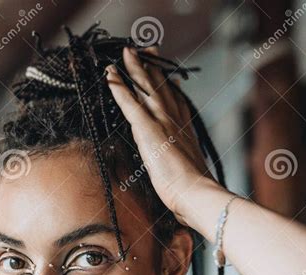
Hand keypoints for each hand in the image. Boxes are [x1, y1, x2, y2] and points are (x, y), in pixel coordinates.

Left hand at [106, 45, 214, 224]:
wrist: (196, 194)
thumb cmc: (195, 194)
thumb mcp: (193, 178)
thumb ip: (188, 172)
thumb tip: (191, 183)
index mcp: (186, 132)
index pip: (177, 102)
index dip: (171, 87)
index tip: (170, 76)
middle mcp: (175, 121)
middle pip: (162, 88)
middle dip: (153, 68)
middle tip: (147, 49)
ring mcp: (162, 122)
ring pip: (146, 88)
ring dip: (134, 69)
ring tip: (125, 53)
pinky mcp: (148, 130)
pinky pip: (129, 103)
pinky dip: (119, 88)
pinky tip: (109, 75)